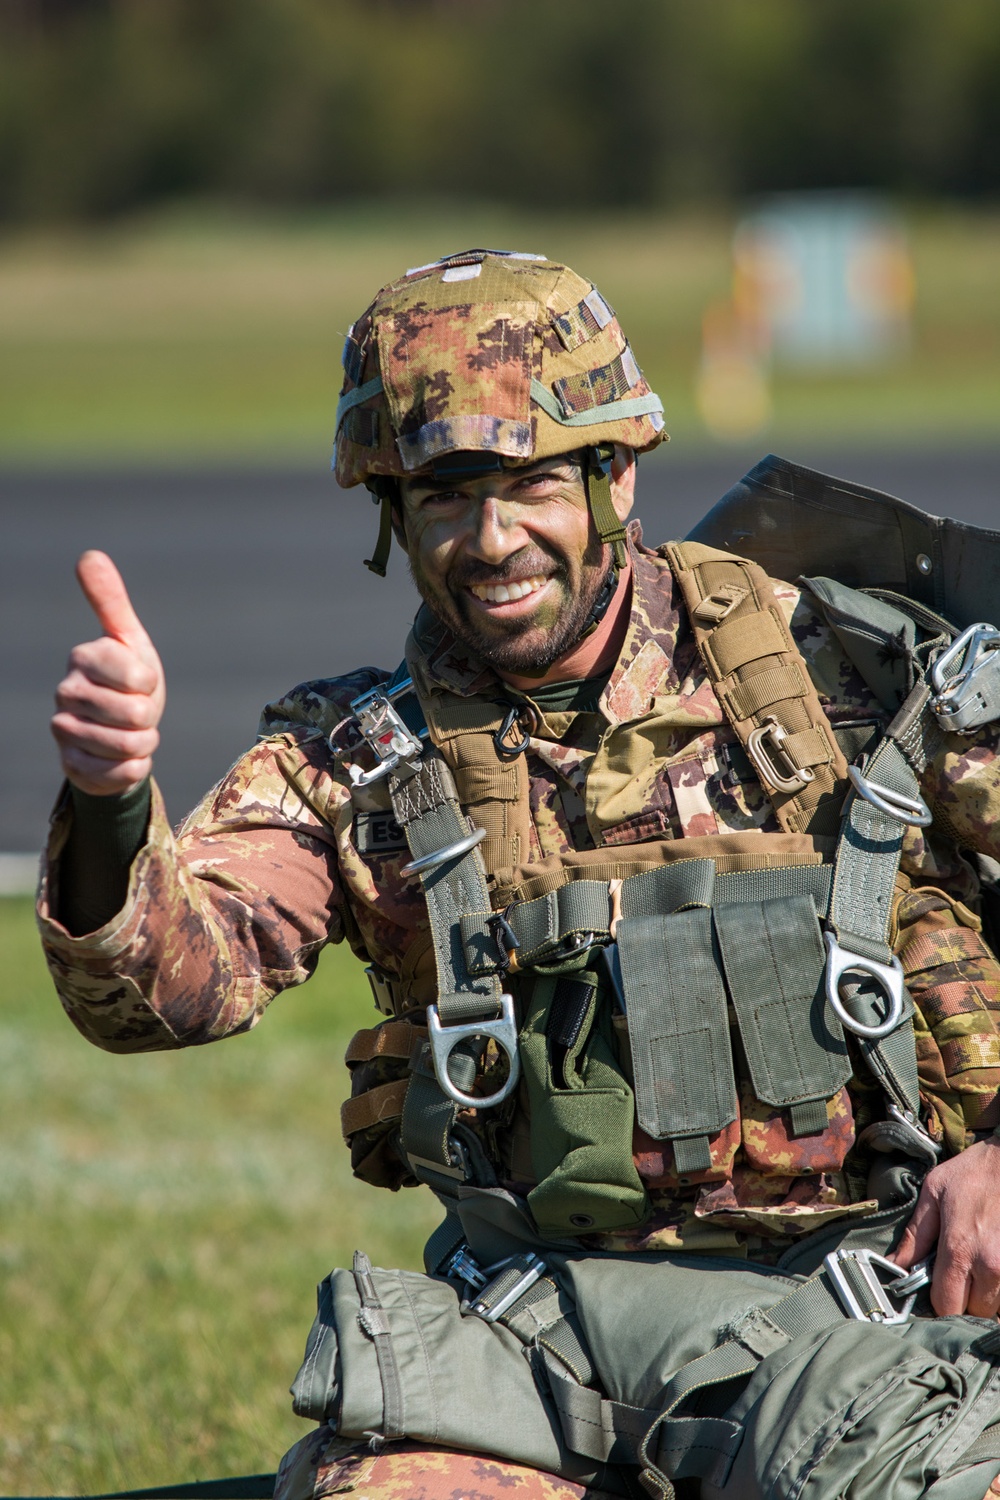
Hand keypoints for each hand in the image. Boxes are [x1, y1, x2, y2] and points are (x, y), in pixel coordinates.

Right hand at [51, 551, 165, 795]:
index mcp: (83, 658)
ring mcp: (65, 731)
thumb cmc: (128, 679)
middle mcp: (66, 693)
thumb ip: (110, 600)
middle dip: (148, 716)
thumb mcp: (128, 639)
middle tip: (137, 710)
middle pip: (135, 714)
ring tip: (133, 733)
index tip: (139, 681)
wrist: (118, 731)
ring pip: (128, 746)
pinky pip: (120, 774)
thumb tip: (89, 554)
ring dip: (144, 743)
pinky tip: (124, 757)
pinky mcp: (71, 766)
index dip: (149, 684)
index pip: (137, 677)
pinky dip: (134, 769)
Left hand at [890, 1137, 999, 1316]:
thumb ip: (914, 1235)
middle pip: (974, 1312)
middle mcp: (989, 1264)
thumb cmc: (973, 1172)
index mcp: (959, 1248)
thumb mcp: (933, 1193)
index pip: (946, 1304)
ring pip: (996, 1305)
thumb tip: (895, 1265)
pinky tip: (991, 1260)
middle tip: (958, 1275)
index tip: (935, 1288)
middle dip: (964, 1300)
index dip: (937, 1301)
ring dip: (986, 1293)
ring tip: (977, 1266)